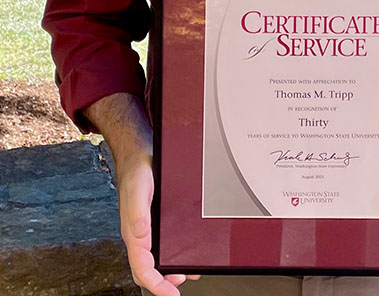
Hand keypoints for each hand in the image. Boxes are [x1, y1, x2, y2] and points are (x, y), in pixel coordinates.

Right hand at [118, 155, 200, 294]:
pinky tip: (183, 254)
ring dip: (168, 271)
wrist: (138, 154)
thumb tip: (140, 235)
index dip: (156, 284)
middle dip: (163, 282)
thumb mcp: (139, 188)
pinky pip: (159, 246)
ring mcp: (145, 229)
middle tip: (181, 284)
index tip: (170, 293)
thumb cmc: (136, 171)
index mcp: (133, 231)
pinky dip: (171, 256)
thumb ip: (138, 212)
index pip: (142, 268)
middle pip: (147, 269)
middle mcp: (139, 233)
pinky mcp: (152, 222)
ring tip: (186, 274)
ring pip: (154, 259)